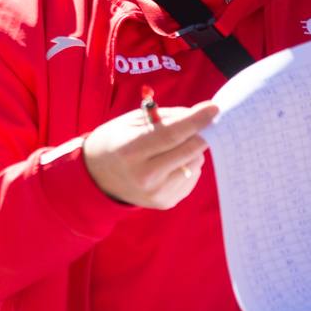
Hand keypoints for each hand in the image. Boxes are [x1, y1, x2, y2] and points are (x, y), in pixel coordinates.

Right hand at [82, 100, 217, 208]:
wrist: (97, 177)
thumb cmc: (115, 142)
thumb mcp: (130, 122)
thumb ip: (165, 117)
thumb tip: (200, 115)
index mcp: (129, 151)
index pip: (171, 135)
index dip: (195, 120)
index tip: (214, 108)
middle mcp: (144, 176)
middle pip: (189, 150)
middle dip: (200, 132)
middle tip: (202, 121)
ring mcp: (156, 193)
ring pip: (195, 163)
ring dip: (192, 149)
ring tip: (171, 147)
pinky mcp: (166, 202)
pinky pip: (192, 176)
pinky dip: (187, 164)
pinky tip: (170, 163)